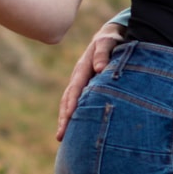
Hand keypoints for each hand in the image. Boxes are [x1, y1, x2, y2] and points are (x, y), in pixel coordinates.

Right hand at [56, 21, 123, 139]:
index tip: (70, 117)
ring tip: (61, 137)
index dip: (72, 103)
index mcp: (83, 68)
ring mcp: (80, 83)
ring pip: (69, 103)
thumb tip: (100, 69)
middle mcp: (78, 77)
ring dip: (65, 119)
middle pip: (68, 99)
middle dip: (64, 117)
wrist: (110, 36)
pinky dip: (72, 116)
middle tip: (61, 135)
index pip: (76, 88)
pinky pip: (76, 103)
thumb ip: (103, 54)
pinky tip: (73, 129)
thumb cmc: (111, 40)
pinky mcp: (85, 87)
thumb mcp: (108, 42)